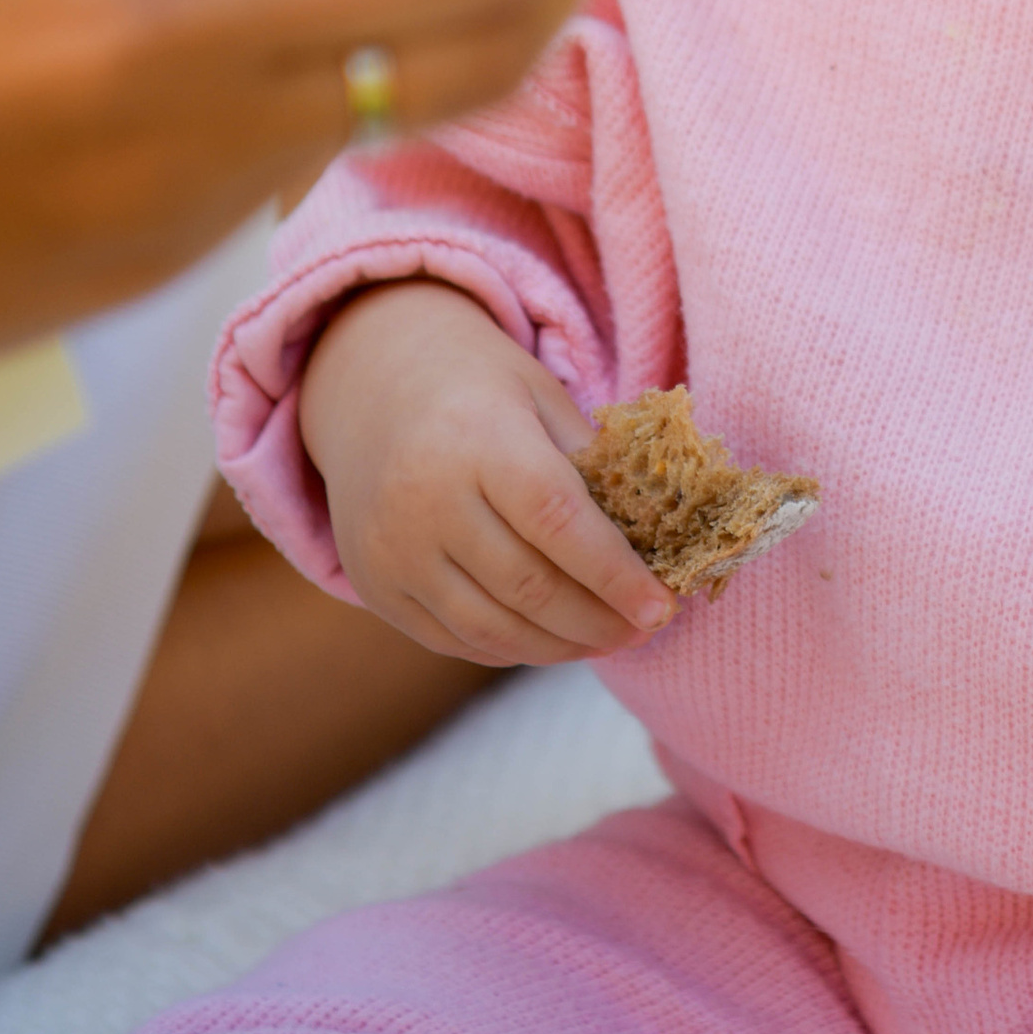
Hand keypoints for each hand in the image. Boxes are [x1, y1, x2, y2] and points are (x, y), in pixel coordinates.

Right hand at [300, 279, 675, 667]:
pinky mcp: (374, 586)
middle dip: (597, 621)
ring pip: (491, 628)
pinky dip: (511, 650)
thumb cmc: (477, 388)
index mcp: (477, 439)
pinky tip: (551, 640)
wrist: (370, 384)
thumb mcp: (539, 395)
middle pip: (528, 586)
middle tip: (645, 629)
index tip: (662, 607)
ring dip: (560, 647)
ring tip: (608, 641)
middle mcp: (424, 498)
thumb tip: (653, 542)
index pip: (557, 522)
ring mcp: (392, 549)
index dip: (614, 574)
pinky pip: (453, 639)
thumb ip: (591, 464)